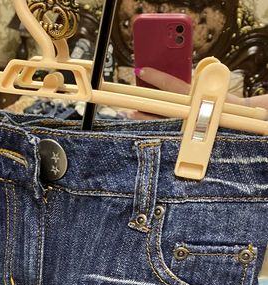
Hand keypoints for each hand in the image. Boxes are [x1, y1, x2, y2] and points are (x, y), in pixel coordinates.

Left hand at [129, 67, 250, 119]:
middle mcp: (188, 109)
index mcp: (194, 92)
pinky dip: (153, 129)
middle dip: (143, 105)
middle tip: (127, 104)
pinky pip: (166, 131)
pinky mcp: (185, 135)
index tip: (140, 70)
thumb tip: (167, 72)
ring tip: (130, 115)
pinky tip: (142, 127)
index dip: (154, 76)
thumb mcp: (205, 82)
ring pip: (160, 123)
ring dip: (143, 119)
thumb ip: (190, 77)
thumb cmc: (217, 96)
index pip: (170, 83)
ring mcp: (186, 124)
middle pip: (160, 107)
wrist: (237, 116)